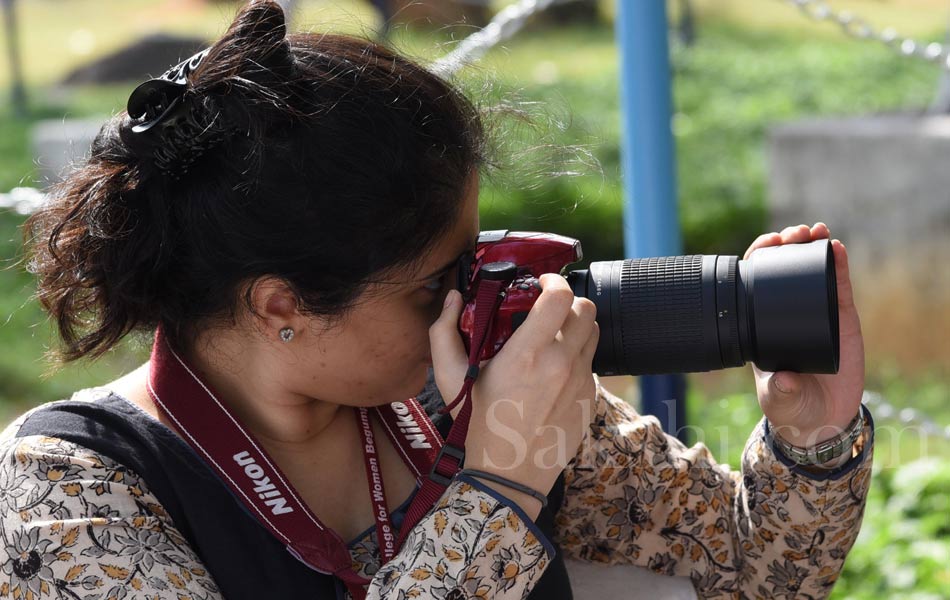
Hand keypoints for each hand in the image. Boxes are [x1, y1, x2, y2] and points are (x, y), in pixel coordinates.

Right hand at [429, 274, 597, 513]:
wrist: (508, 475)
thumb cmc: (477, 426)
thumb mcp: (450, 379)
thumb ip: (444, 332)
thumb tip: (454, 298)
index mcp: (527, 354)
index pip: (560, 297)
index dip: (554, 281)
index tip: (542, 283)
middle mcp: (560, 364)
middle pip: (586, 309)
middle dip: (568, 300)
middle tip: (549, 307)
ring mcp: (580, 383)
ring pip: (594, 333)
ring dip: (577, 326)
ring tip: (555, 336)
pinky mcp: (590, 399)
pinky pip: (592, 363)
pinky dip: (578, 357)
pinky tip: (556, 370)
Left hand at [744, 223, 864, 446]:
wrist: (823, 417)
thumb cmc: (792, 405)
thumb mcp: (780, 398)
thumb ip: (781, 391)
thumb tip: (782, 380)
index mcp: (762, 324)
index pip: (756, 282)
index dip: (759, 259)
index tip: (766, 245)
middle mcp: (787, 312)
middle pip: (784, 268)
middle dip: (787, 245)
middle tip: (793, 234)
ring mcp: (815, 311)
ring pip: (812, 270)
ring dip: (813, 247)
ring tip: (816, 231)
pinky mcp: (840, 317)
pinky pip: (838, 285)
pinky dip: (838, 265)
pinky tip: (837, 247)